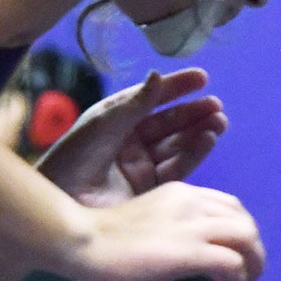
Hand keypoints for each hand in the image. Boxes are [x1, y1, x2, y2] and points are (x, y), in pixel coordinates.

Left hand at [35, 69, 227, 206]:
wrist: (61, 206)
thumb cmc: (72, 160)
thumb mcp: (103, 125)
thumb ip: (135, 103)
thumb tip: (158, 74)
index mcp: (115, 120)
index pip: (151, 99)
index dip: (176, 88)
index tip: (202, 77)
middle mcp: (131, 142)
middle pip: (169, 123)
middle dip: (194, 113)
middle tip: (216, 106)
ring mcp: (142, 166)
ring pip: (178, 144)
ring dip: (199, 132)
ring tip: (219, 122)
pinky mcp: (151, 190)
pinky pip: (179, 168)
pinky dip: (195, 153)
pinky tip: (208, 140)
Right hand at [56, 182, 265, 280]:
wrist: (78, 242)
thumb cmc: (102, 240)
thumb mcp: (149, 223)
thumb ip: (174, 228)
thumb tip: (192, 254)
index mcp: (182, 194)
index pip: (230, 207)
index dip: (237, 235)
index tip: (227, 259)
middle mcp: (193, 203)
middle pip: (246, 222)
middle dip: (252, 252)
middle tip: (240, 279)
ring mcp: (193, 225)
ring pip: (248, 238)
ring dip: (252, 267)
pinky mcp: (189, 251)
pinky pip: (233, 263)